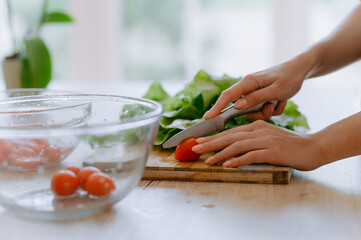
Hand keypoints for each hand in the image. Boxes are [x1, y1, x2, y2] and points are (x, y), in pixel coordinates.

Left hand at [192, 120, 322, 170]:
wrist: (312, 147)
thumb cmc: (289, 145)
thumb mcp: (268, 138)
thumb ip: (252, 139)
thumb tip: (233, 148)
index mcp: (256, 126)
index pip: (230, 132)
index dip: (213, 137)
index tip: (199, 142)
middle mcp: (258, 130)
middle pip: (229, 137)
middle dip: (210, 143)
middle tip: (196, 149)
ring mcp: (265, 140)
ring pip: (237, 145)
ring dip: (220, 154)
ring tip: (208, 161)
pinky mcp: (272, 151)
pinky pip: (251, 156)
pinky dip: (237, 160)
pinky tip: (227, 165)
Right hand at [203, 60, 307, 119]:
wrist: (301, 69)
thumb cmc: (289, 77)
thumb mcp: (275, 90)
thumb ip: (255, 99)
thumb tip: (237, 106)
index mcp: (248, 82)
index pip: (227, 96)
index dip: (216, 107)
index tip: (206, 118)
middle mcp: (248, 87)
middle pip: (242, 108)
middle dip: (257, 112)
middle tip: (272, 105)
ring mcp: (254, 92)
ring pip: (254, 111)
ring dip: (268, 110)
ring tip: (280, 99)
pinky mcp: (259, 96)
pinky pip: (263, 110)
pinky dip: (273, 108)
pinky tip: (282, 99)